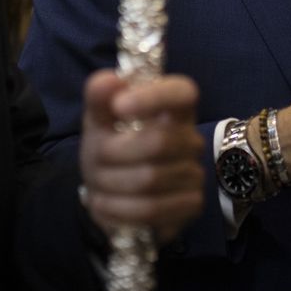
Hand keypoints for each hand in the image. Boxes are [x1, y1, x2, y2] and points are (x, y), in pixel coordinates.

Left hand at [79, 71, 205, 245]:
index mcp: (174, 106)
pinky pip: (153, 211)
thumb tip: (108, 80)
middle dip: (115, 154)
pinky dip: (121, 210)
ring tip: (98, 186)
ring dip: (112, 186)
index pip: (181, 92)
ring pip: (151, 181)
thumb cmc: (111, 143)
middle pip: (158, 143)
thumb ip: (99, 96)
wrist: (114, 190)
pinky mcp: (191, 204)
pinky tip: (110, 204)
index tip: (118, 106)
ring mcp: (195, 172)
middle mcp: (191, 137)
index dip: (153, 98)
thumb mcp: (99, 118)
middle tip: (95, 160)